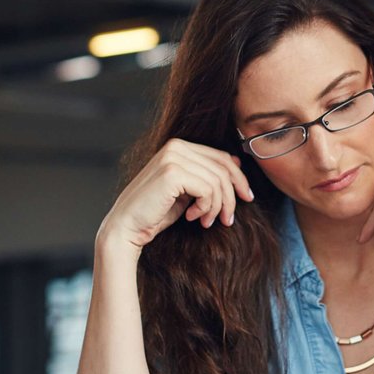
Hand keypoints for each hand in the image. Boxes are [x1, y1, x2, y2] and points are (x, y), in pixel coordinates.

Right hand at [98, 139, 253, 254]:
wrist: (127, 228)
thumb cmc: (155, 212)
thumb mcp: (188, 191)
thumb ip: (206, 176)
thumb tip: (236, 162)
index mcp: (178, 146)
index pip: (221, 157)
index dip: (239, 178)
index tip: (246, 198)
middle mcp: (175, 146)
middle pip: (224, 167)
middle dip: (232, 196)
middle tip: (228, 219)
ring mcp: (173, 157)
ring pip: (218, 181)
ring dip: (218, 207)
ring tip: (206, 221)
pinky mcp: (172, 172)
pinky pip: (208, 190)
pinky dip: (206, 208)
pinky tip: (193, 217)